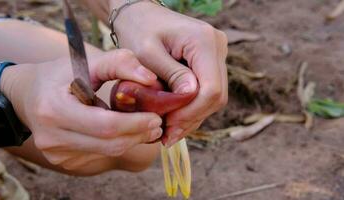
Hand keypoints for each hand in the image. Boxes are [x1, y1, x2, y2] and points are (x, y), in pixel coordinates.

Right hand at [0, 49, 162, 171]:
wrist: (28, 95)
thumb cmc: (58, 75)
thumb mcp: (85, 61)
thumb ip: (118, 63)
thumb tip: (151, 79)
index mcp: (54, 110)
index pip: (105, 125)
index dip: (135, 124)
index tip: (156, 117)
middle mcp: (52, 138)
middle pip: (109, 144)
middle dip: (138, 135)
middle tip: (157, 123)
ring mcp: (57, 153)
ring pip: (107, 152)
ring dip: (131, 140)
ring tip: (145, 126)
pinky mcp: (63, 160)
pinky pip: (100, 156)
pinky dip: (117, 144)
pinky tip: (124, 132)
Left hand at [111, 2, 227, 146]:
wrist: (141, 15)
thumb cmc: (138, 30)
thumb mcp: (147, 53)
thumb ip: (170, 74)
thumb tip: (189, 97)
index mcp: (204, 41)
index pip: (211, 89)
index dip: (192, 112)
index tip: (169, 125)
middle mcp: (218, 46)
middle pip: (216, 96)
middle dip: (192, 118)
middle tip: (167, 134)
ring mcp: (217, 54)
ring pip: (214, 97)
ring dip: (192, 116)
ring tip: (169, 131)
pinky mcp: (210, 62)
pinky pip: (207, 91)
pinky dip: (192, 107)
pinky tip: (175, 118)